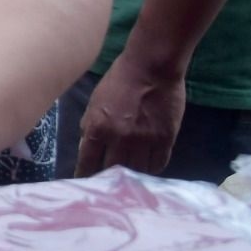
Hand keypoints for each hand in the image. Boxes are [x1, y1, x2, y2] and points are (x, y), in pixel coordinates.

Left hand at [73, 51, 186, 176]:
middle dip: (107, 179)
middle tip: (107, 184)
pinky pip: (158, 164)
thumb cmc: (119, 80)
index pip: (87, 162)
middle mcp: (120, 138)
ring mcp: (145, 141)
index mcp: (98, 128)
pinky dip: (150, 169)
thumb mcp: (95, 101)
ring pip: (137, 171)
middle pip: (112, 171)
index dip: (85, 175)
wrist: (151, 67)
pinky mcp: (166, 139)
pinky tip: (146, 167)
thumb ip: (90, 126)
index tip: (84, 183)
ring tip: (129, 179)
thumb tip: (87, 148)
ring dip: (131, 176)